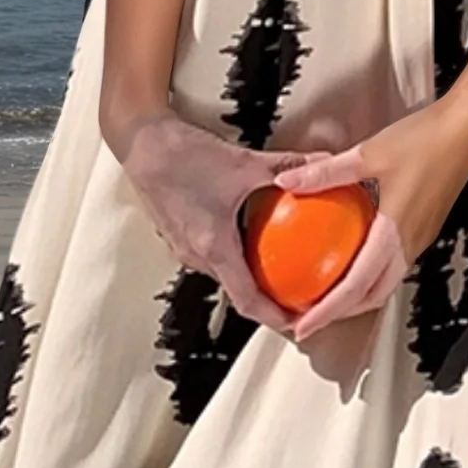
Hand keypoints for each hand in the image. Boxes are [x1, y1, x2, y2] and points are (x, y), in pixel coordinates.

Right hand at [111, 108, 301, 332]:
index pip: (247, 300)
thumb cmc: (184, 156)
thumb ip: (288, 166)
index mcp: (214, 248)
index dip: (275, 319)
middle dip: (268, 299)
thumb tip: (326, 163)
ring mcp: (184, 246)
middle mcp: (196, 255)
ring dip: (249, 276)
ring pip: (223, 272)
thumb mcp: (245, 163)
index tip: (300, 324)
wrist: (141, 143)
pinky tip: (251, 234)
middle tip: (300, 295)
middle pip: (236, 291)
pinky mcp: (179, 232)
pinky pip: (211, 254)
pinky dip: (234, 255)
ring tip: (280, 268)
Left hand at [273, 102, 467, 341]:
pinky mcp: (422, 229)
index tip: (303, 327)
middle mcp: (409, 245)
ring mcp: (418, 239)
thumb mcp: (367, 154)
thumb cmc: (425, 140)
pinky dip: (369, 276)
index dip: (327, 311)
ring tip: (326, 296)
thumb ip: (326, 173)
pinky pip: (393, 265)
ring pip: (385, 284)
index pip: (356, 287)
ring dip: (356, 298)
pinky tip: (350, 260)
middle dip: (340, 314)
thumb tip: (286, 183)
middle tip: (308, 318)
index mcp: (394, 233)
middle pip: (372, 296)